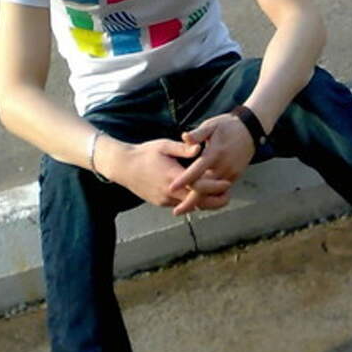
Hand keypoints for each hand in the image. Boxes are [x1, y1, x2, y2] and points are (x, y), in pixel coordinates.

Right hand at [99, 136, 232, 209]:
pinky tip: (202, 197)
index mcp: (172, 176)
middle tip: (228, 196)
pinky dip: (192, 203)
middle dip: (215, 200)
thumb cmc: (145, 153)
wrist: (123, 167)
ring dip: (205, 203)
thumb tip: (200, 146)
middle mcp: (169, 191)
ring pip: (189, 206)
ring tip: (219, 197)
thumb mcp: (164, 145)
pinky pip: (180, 205)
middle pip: (198, 201)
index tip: (227, 183)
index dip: (215, 186)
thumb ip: (183, 148)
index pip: (199, 185)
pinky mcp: (160, 202)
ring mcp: (164, 199)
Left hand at [168, 114, 255, 215]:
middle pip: (205, 189)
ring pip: (213, 193)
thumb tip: (184, 137)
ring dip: (200, 201)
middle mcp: (223, 166)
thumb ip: (197, 134)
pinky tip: (199, 201)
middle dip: (190, 202)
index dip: (183, 180)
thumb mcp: (211, 125)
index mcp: (215, 153)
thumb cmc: (227, 126)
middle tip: (176, 211)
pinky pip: (221, 190)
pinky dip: (210, 197)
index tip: (170, 188)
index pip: (196, 171)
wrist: (251, 129)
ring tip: (185, 209)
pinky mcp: (235, 176)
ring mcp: (231, 173)